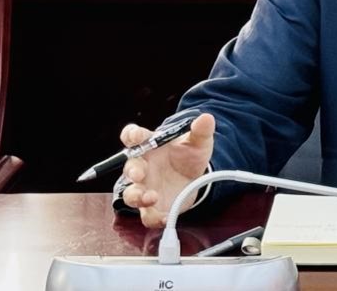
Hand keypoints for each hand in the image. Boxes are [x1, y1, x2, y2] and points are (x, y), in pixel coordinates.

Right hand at [119, 112, 215, 227]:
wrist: (195, 177)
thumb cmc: (189, 155)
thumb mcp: (198, 142)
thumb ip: (200, 130)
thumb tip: (206, 118)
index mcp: (149, 146)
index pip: (133, 136)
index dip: (131, 135)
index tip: (136, 136)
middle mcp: (142, 167)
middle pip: (130, 168)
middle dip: (133, 171)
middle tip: (140, 174)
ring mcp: (145, 187)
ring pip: (131, 194)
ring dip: (136, 196)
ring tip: (150, 197)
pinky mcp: (152, 207)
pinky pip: (147, 215)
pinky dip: (153, 218)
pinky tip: (164, 217)